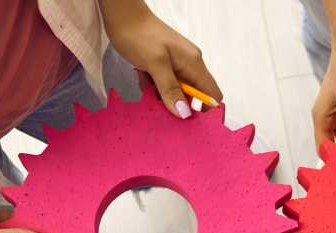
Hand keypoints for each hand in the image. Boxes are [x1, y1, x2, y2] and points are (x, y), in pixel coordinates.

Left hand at [101, 0, 222, 118]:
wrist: (123, 15)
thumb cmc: (138, 35)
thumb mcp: (154, 64)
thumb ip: (170, 89)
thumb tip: (184, 113)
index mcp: (194, 64)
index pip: (212, 94)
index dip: (202, 108)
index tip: (183, 113)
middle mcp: (191, 64)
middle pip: (195, 94)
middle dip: (180, 103)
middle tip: (160, 101)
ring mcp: (179, 62)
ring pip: (180, 89)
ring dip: (165, 94)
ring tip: (149, 87)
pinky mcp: (167, 62)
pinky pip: (168, 82)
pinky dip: (158, 86)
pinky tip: (145, 79)